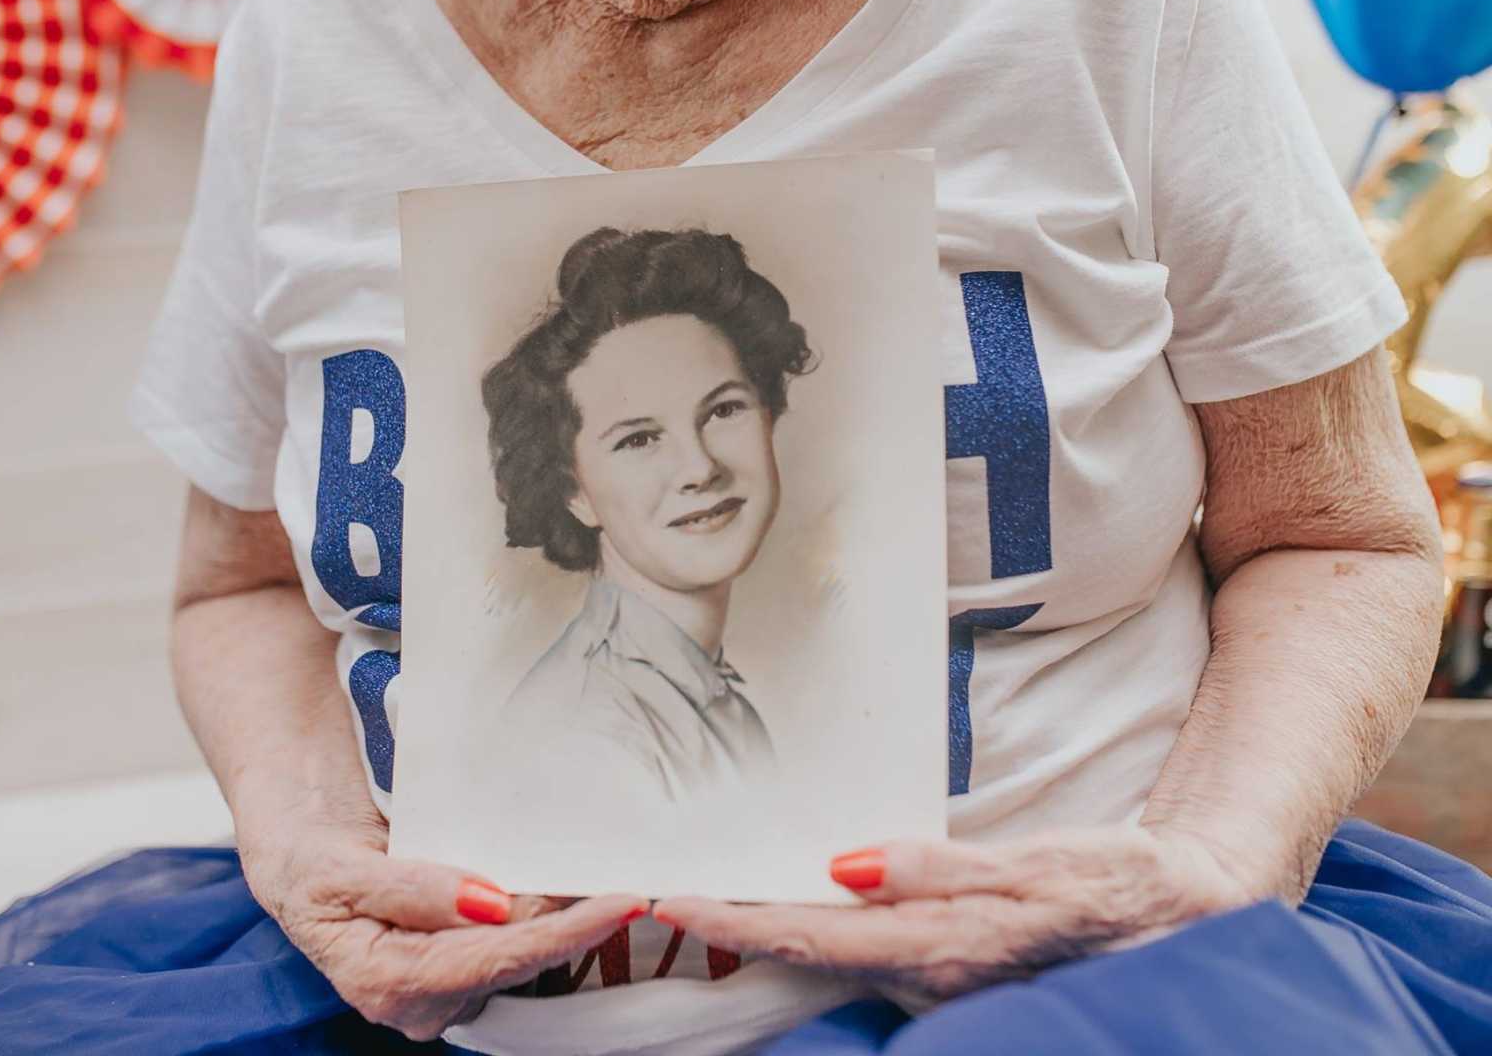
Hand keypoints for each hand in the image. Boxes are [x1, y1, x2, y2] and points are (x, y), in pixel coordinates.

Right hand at [240, 804, 646, 1040]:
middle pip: (521, 963)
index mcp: (386, 982)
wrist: (297, 854)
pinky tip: (576, 894)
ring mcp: (443, 988)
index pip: (497, 958)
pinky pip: (516, 946)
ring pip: (524, 957)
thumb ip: (415, 888)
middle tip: (632, 884)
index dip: (564, 931)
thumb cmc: (310, 860)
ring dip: (567, 921)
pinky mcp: (460, 968)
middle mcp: (420, 1001)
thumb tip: (490, 904)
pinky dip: (548, 919)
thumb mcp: (341, 868)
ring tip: (610, 882)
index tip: (621, 901)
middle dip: (577, 926)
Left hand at [653, 825, 1252, 1002]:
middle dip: (733, 929)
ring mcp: (937, 978)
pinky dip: (811, 928)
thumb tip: (845, 865)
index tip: (674, 899)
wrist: (1180, 915)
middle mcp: (928, 975)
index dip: (740, 923)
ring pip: (829, 956)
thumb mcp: (1035, 867)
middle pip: (807, 954)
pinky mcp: (947, 964)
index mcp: (942, 949)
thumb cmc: (1111, 883)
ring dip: (765, 928)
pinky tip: (789, 901)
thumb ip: (941, 870)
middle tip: (663, 893)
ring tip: (705, 891)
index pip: (815, 938)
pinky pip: (861, 952)